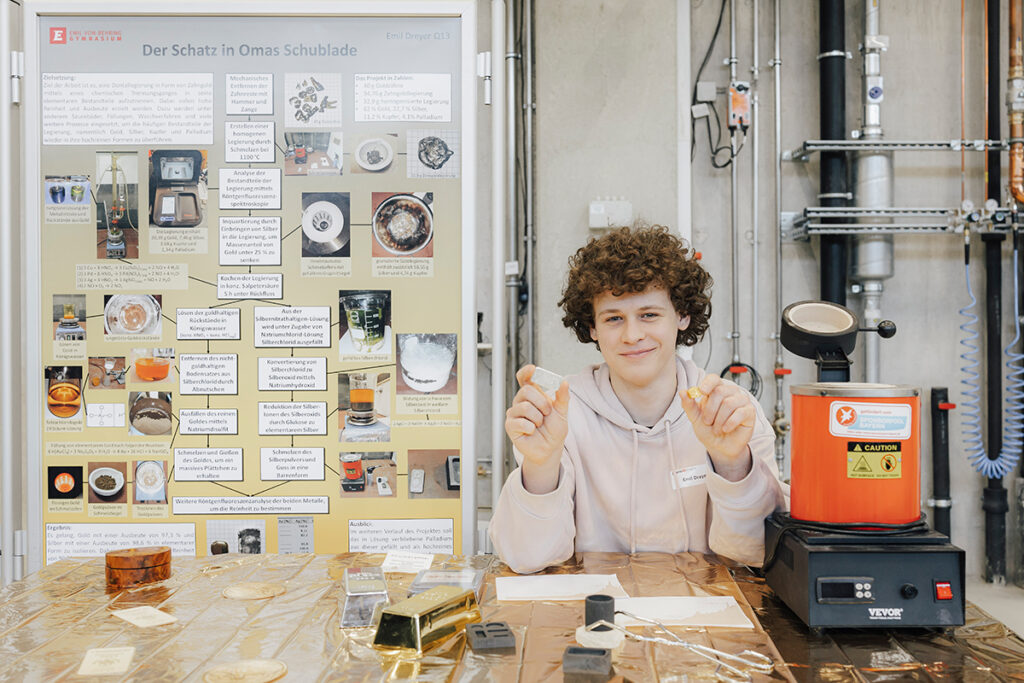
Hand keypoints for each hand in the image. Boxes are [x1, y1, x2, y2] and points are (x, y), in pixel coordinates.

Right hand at [505, 365, 569, 492]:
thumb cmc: (553, 430)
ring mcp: (514, 413)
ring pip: (524, 406)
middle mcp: (521, 402)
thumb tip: (564, 382)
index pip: (524, 378)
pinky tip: (531, 431)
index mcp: (533, 395)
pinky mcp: (510, 426)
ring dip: (537, 418)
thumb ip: (562, 397)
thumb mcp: (562, 412)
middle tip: (547, 413)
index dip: (526, 372)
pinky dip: (530, 428)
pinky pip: (519, 422)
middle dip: (541, 402)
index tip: (533, 369)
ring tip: (539, 425)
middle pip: (526, 390)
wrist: (550, 448)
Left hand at [679, 375, 754, 480]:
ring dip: (719, 420)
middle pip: (719, 391)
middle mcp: (730, 392)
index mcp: (716, 390)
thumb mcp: (695, 418)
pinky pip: (740, 413)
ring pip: (729, 403)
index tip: (701, 392)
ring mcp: (742, 400)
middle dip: (710, 410)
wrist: (720, 446)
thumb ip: (689, 405)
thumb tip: (682, 392)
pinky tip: (726, 429)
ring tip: (717, 428)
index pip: (714, 379)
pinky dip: (730, 423)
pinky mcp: (750, 411)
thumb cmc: (709, 430)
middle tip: (708, 422)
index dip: (707, 383)